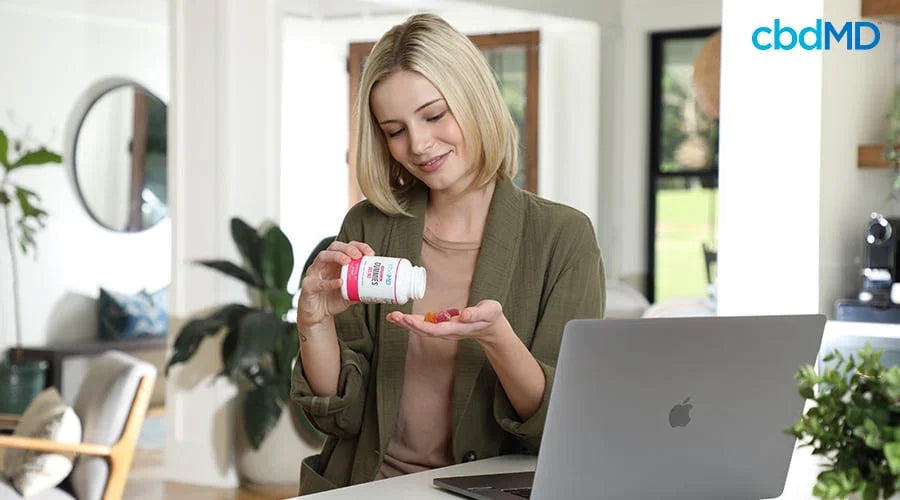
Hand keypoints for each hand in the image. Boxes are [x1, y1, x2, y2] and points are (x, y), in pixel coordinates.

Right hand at [298, 240, 374, 326]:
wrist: (318, 315)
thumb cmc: (333, 299)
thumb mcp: (351, 293)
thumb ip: (362, 290)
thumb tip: (380, 292)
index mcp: (335, 262)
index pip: (346, 247)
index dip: (358, 246)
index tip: (370, 253)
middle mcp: (324, 264)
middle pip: (334, 247)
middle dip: (347, 248)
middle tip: (358, 255)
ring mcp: (314, 273)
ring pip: (322, 257)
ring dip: (336, 256)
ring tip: (348, 261)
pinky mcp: (308, 286)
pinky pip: (318, 282)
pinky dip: (329, 282)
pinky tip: (340, 282)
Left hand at [385, 299, 510, 344]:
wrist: (492, 327)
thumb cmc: (491, 317)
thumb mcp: (490, 311)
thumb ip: (477, 313)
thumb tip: (463, 315)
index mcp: (458, 328)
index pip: (436, 330)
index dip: (421, 326)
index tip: (408, 319)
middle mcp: (448, 331)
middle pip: (424, 331)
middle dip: (408, 324)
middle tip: (394, 316)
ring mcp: (444, 330)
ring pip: (422, 329)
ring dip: (406, 323)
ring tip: (392, 317)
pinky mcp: (441, 325)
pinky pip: (423, 325)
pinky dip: (411, 321)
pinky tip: (400, 317)